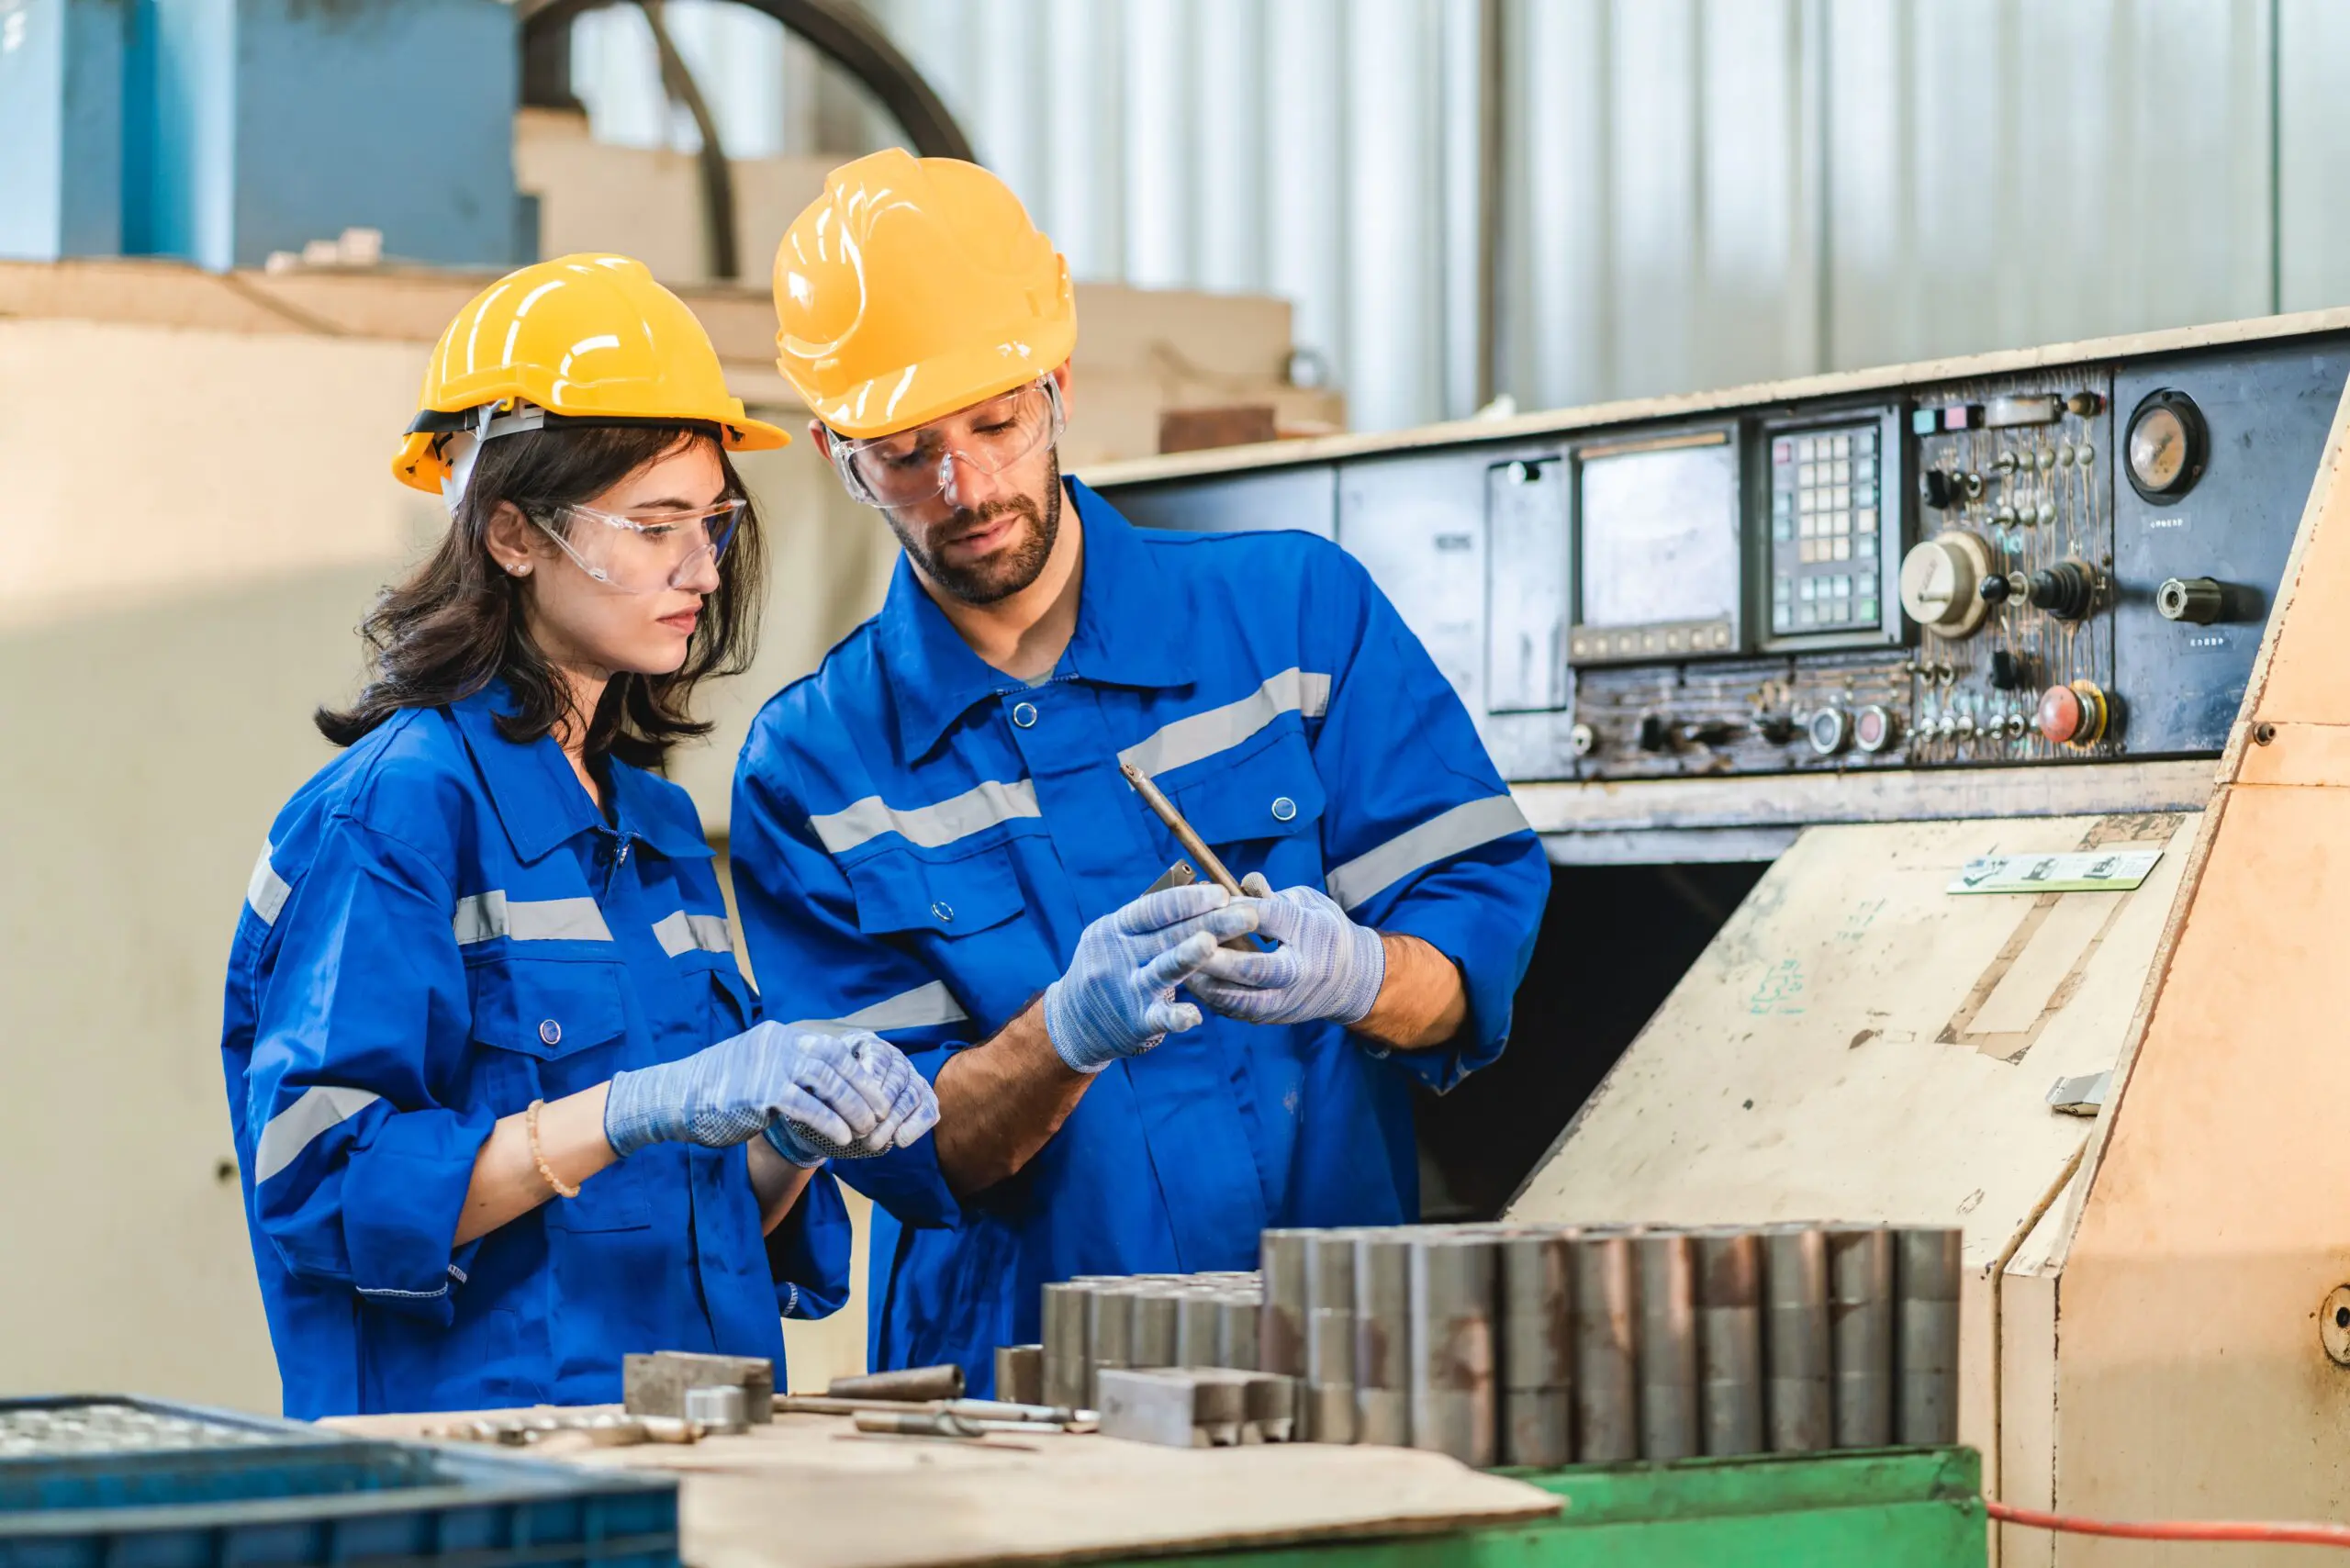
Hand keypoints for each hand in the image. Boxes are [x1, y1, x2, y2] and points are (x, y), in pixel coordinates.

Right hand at [603, 1021, 932, 1165]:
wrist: (674, 1098)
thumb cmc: (717, 1090)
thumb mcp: (756, 1068)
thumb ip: (786, 1070)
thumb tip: (821, 1083)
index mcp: (780, 1037)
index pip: (832, 1048)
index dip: (860, 1072)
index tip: (878, 1094)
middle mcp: (778, 1045)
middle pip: (836, 1062)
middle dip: (864, 1090)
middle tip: (882, 1114)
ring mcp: (768, 1066)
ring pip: (827, 1081)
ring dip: (853, 1107)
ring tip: (868, 1129)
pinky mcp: (759, 1093)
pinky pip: (805, 1106)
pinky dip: (829, 1121)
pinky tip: (842, 1137)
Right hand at [1042, 884, 1260, 1072]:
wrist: (1073, 1021)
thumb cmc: (1108, 967)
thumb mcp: (1116, 937)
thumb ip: (1150, 921)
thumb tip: (1199, 892)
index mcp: (1115, 929)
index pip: (1153, 909)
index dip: (1187, 900)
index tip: (1221, 893)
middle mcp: (1118, 956)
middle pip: (1168, 936)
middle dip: (1210, 923)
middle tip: (1247, 914)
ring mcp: (1126, 990)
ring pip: (1162, 971)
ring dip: (1187, 957)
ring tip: (1211, 944)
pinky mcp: (1135, 1022)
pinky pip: (1159, 1018)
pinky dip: (1176, 1016)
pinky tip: (1195, 1016)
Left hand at [1188, 874, 1385, 1026]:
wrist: (1351, 980)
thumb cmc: (1322, 930)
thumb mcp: (1306, 902)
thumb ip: (1272, 894)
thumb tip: (1242, 882)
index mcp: (1312, 934)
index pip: (1271, 919)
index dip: (1237, 909)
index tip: (1209, 897)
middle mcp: (1301, 972)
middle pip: (1254, 967)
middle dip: (1217, 958)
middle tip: (1184, 944)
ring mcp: (1287, 1000)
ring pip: (1241, 999)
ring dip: (1208, 984)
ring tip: (1178, 967)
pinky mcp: (1272, 1016)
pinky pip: (1237, 1010)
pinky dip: (1212, 998)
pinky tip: (1190, 982)